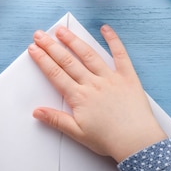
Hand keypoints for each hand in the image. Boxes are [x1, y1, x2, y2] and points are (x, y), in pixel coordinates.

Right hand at [28, 25, 166, 162]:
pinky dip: (113, 40)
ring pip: (88, 55)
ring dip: (74, 41)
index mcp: (79, 98)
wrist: (137, 142)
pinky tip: (105, 29)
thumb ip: (56, 120)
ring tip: (62, 31)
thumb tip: (37, 112)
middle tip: (40, 35)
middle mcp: (93, 84)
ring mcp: (110, 78)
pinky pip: (120, 54)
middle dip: (52, 46)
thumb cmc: (109, 140)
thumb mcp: (78, 133)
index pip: (56, 74)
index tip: (33, 49)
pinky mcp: (128, 77)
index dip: (43, 60)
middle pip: (68, 61)